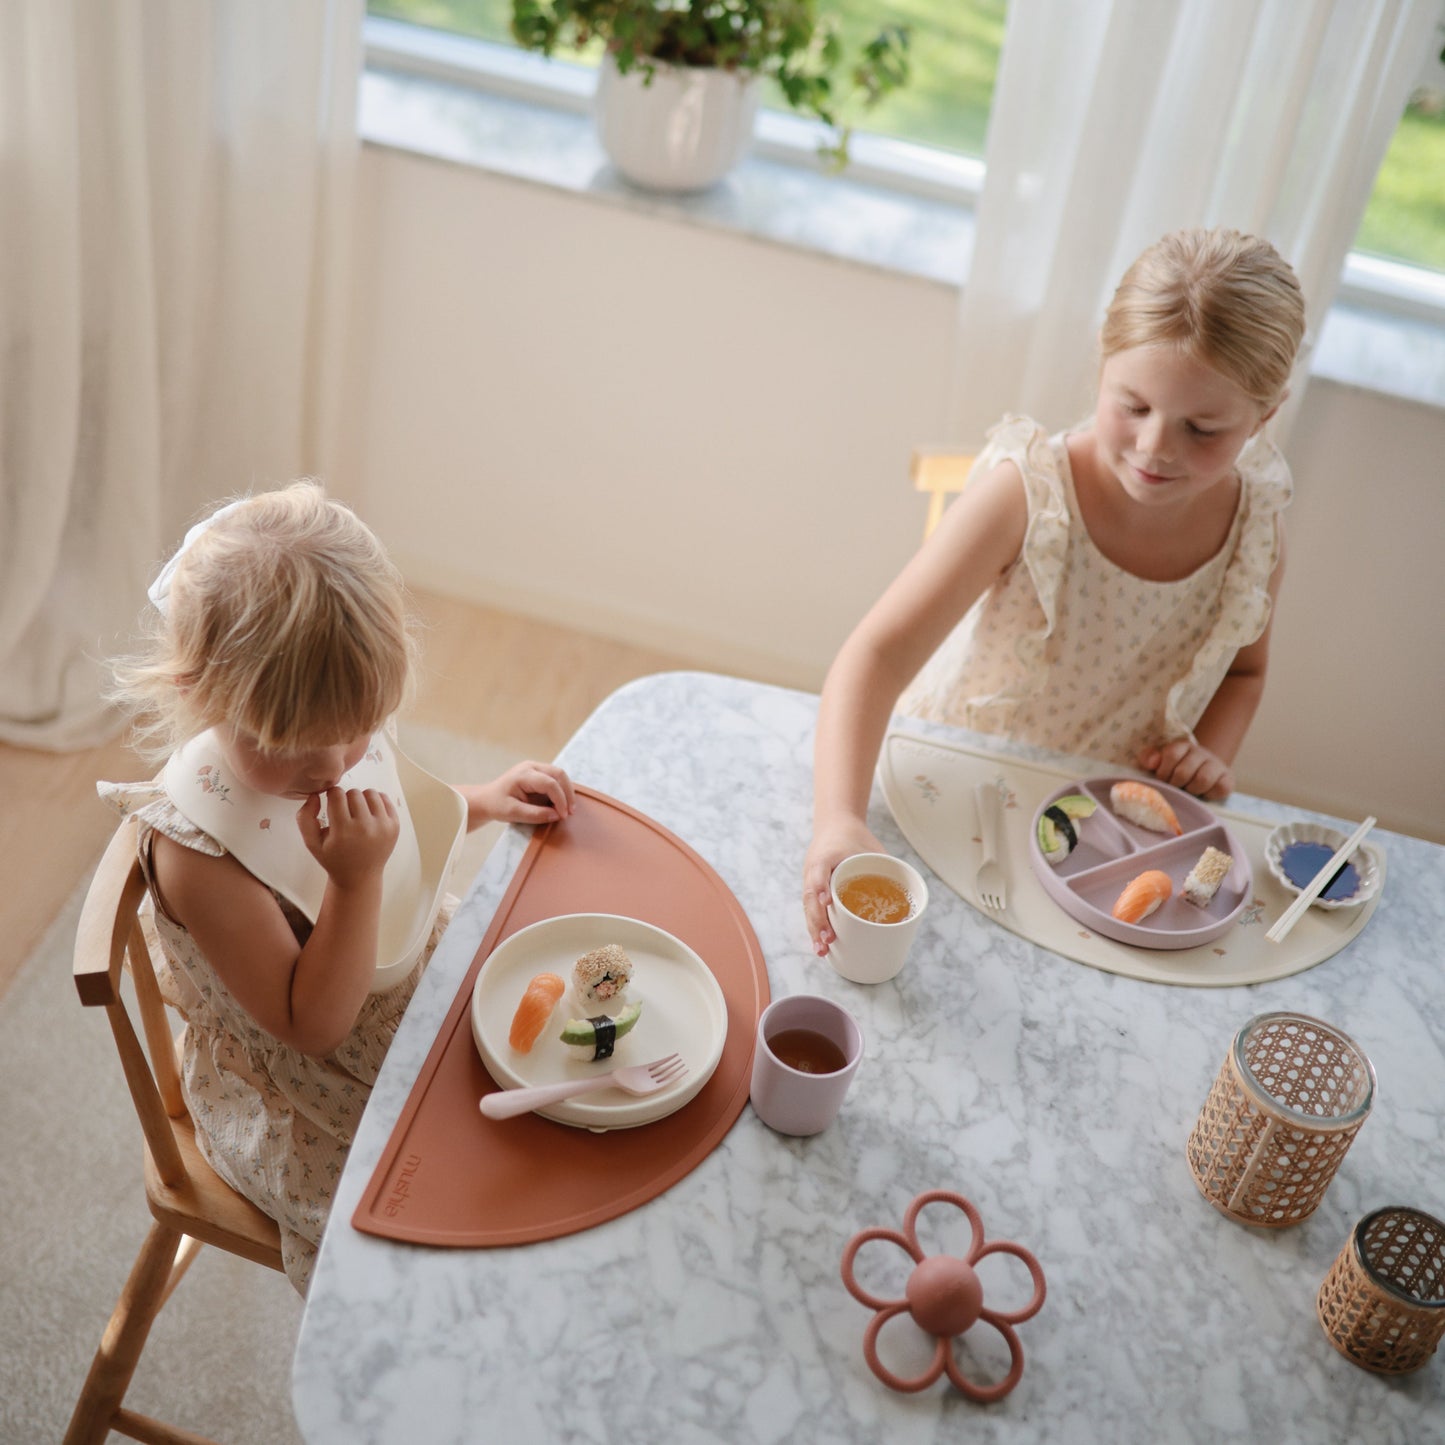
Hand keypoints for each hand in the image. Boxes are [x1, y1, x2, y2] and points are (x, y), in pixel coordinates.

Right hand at [296, 787, 399, 887]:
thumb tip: (315, 795)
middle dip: (346, 799)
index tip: (331, 805)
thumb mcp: (311, 843)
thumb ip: (305, 818)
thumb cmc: (333, 859)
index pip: (337, 795)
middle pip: (354, 793)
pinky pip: (384, 799)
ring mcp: (383, 826)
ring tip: (356, 812)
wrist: (359, 877)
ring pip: (370, 793)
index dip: (331, 796)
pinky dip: (375, 802)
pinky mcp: (395, 826)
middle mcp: (366, 828)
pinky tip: (368, 813)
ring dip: (361, 799)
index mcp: (343, 832)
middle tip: (343, 813)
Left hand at [461, 761, 575, 828]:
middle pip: (559, 774)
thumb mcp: (513, 813)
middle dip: (568, 793)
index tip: (563, 816)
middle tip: (570, 811)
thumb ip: (535, 814)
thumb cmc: (497, 805)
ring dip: (566, 791)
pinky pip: (555, 778)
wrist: (486, 799)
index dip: (560, 800)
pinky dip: (561, 790)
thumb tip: (556, 815)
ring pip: (559, 774)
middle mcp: (531, 767)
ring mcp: (534, 767)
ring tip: (568, 808)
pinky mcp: (537, 773)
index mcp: (524, 774)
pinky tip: (562, 803)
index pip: (550, 784)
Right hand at [803, 816, 883, 956]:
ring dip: (814, 930)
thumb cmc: (854, 837)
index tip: (826, 901)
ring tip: (822, 950)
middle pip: (810, 897)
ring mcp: (810, 881)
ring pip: (808, 908)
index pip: (818, 871)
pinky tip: (821, 945)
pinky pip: (811, 910)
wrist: (835, 825)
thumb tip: (911, 894)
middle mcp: (813, 870)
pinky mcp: (812, 890)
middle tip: (828, 938)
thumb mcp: (871, 847)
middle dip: (818, 920)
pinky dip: (815, 928)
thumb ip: (886, 867)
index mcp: (825, 855)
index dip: (820, 886)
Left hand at [1138, 740, 1233, 800]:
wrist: (1201, 774)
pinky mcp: (1228, 779)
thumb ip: (1149, 758)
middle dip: (1175, 784)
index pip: (1172, 754)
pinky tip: (1203, 794)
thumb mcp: (1159, 762)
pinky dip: (1209, 795)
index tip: (1163, 779)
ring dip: (1191, 790)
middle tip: (1175, 787)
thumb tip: (1152, 763)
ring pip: (1202, 780)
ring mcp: (1216, 765)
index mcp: (1183, 746)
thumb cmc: (1175, 770)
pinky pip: (1220, 788)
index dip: (1164, 771)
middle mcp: (1201, 752)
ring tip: (1188, 791)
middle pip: (1184, 771)